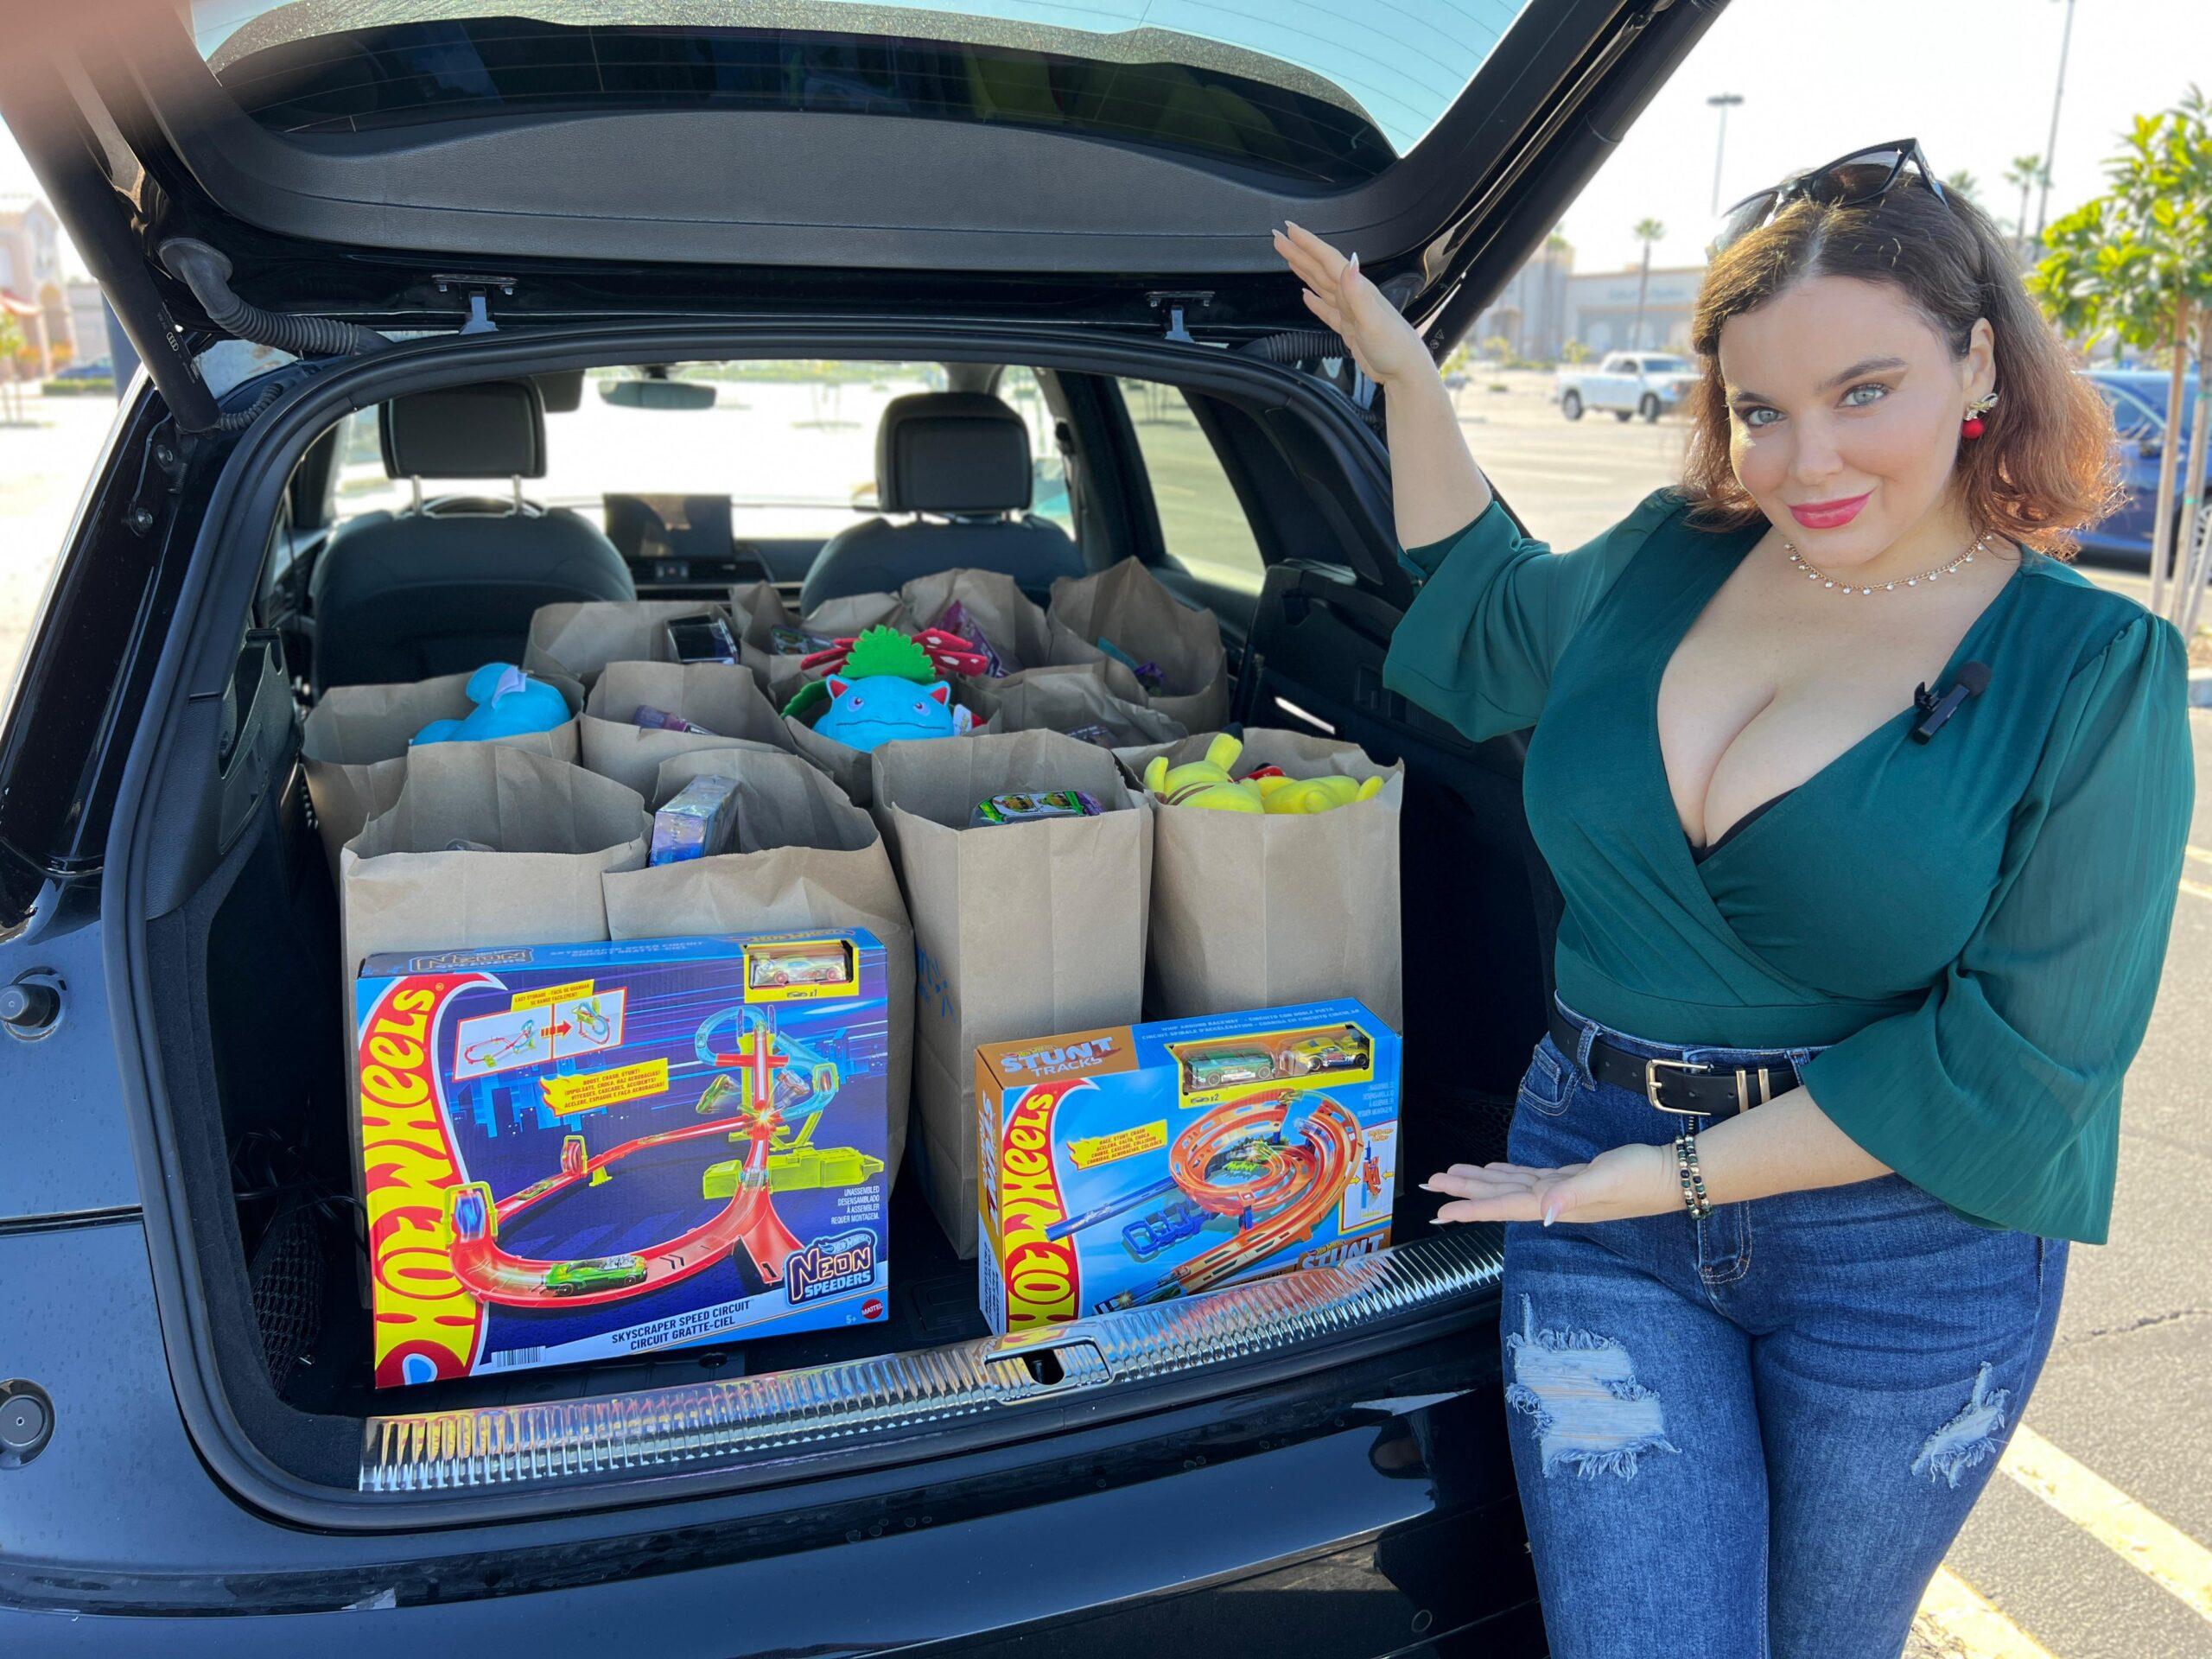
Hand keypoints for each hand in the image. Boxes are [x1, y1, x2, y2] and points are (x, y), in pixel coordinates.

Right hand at [1269, 221, 1433, 386]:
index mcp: (1357, 289)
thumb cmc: (1394, 347)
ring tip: (1289, 257)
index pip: (1328, 260)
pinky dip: (1314, 302)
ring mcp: (1349, 312)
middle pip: (1320, 268)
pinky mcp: (1348, 328)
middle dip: (1299, 252)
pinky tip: (1305, 296)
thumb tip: (1349, 263)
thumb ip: (1358, 293)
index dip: (1308, 244)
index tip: (1289, 229)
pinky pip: (1326, 310)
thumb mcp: (1373, 320)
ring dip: (1304, 270)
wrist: (1404, 371)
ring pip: (1321, 285)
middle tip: (1278, 237)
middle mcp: (1353, 296)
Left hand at [1421, 1143, 1676, 1226]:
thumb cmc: (1641, 1178)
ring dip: (1480, 1182)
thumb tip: (1544, 1215)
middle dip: (1463, 1191)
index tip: (1441, 1212)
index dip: (1471, 1208)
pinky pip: (1529, 1177)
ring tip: (1452, 1176)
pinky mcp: (1570, 1178)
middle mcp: (1552, 1200)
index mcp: (1554, 1203)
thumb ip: (1572, 1195)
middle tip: (1431, 1184)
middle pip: (1498, 1195)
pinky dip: (1508, 1173)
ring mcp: (1560, 1190)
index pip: (1504, 1206)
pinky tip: (1495, 1170)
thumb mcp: (1605, 1182)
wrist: (1672, 1174)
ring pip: (1509, 1185)